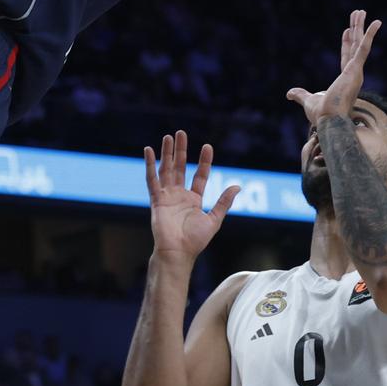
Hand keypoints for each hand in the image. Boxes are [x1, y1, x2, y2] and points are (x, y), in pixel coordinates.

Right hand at [143, 130, 239, 259]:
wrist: (177, 253)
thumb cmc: (195, 241)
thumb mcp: (214, 220)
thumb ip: (223, 202)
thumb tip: (237, 186)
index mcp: (193, 199)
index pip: (199, 175)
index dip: (203, 161)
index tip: (207, 146)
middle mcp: (179, 195)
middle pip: (179, 167)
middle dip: (181, 150)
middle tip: (181, 133)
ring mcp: (167, 196)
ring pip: (166, 169)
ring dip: (167, 153)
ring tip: (168, 136)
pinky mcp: (156, 199)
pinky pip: (152, 179)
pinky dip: (150, 164)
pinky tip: (149, 150)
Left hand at [287, 9, 381, 125]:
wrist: (328, 121)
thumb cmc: (321, 115)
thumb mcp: (308, 102)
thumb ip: (301, 95)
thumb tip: (289, 93)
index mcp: (344, 80)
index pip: (346, 57)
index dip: (346, 43)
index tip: (346, 30)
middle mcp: (353, 74)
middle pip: (355, 46)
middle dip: (356, 29)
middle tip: (358, 13)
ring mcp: (356, 71)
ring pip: (360, 43)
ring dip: (361, 26)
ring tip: (361, 11)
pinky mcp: (356, 69)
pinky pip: (364, 48)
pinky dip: (370, 34)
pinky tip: (376, 22)